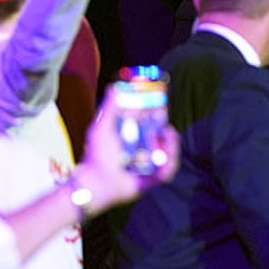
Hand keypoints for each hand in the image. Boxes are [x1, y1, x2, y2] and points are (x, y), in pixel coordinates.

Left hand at [73, 86, 179, 215]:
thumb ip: (109, 107)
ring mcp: (150, 163)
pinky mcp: (153, 178)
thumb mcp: (101, 127)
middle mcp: (144, 148)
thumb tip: (114, 85)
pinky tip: (165, 156)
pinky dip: (169, 163)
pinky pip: (168, 170)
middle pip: (164, 134)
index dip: (157, 110)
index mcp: (134, 135)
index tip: (160, 101)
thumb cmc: (96, 156)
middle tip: (164, 119)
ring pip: (170, 151)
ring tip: (167, 136)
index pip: (151, 120)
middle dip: (167, 126)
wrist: (95, 183)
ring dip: (173, 143)